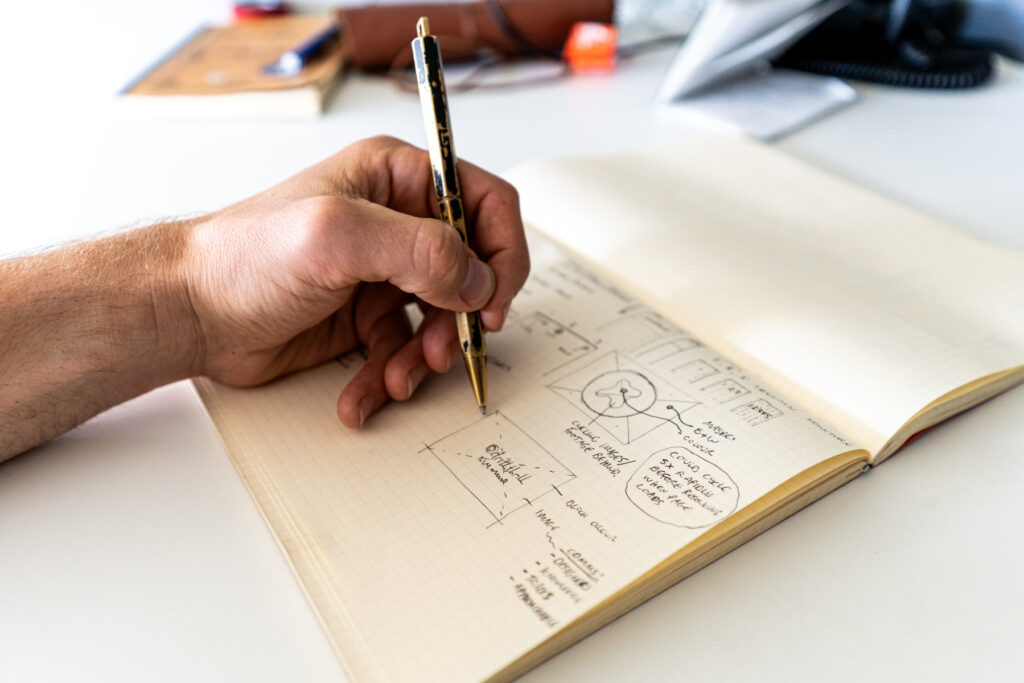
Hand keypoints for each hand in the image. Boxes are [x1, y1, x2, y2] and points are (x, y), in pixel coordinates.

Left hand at [183, 136, 529, 425]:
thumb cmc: (243, 257)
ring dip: (427, 356)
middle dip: (463, 316)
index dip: (501, 251)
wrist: (192, 313)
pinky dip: (390, 377)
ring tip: (397, 377)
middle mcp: (396, 222)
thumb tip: (477, 279)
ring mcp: (383, 273)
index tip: (493, 298)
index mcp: (395, 178)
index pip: (483, 201)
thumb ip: (419, 249)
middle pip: (471, 268)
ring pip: (442, 318)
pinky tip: (365, 395)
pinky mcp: (366, 316)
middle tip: (449, 347)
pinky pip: (403, 351)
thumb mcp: (337, 237)